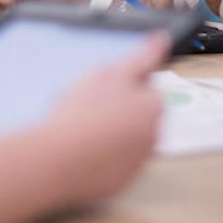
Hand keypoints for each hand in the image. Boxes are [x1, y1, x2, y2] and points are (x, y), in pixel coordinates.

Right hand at [46, 34, 169, 202]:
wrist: (59, 158)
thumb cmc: (85, 110)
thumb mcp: (113, 71)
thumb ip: (143, 55)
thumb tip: (163, 39)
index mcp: (155, 106)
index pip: (145, 89)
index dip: (121, 86)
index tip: (101, 89)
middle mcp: (153, 136)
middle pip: (137, 117)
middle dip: (117, 111)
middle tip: (87, 108)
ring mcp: (137, 163)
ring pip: (125, 141)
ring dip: (109, 135)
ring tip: (80, 130)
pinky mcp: (120, 184)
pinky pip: (112, 165)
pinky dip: (100, 159)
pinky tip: (80, 151)